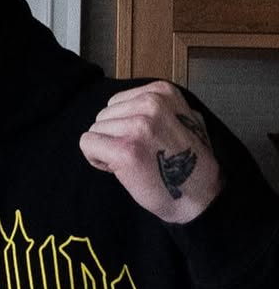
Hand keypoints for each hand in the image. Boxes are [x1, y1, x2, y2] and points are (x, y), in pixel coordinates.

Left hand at [79, 81, 221, 224]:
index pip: (116, 103)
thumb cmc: (189, 162)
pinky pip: (87, 144)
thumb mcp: (185, 118)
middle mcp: (150, 104)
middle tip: (140, 154)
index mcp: (163, 92)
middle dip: (114, 136)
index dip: (124, 125)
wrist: (200, 196)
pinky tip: (120, 169)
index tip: (145, 140)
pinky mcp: (124, 149)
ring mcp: (138, 126)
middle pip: (103, 115)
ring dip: (107, 149)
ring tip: (134, 161)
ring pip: (94, 130)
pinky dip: (96, 159)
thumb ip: (159, 106)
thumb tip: (127, 104)